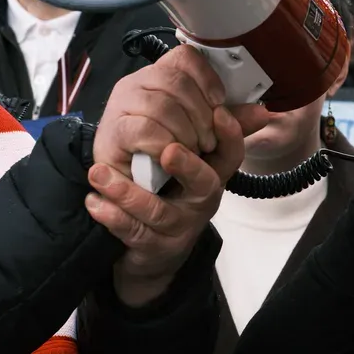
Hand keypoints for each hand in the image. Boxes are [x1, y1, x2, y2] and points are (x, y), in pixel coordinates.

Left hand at [87, 104, 244, 306]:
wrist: (154, 247)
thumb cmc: (173, 191)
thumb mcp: (194, 159)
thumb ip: (210, 127)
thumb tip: (259, 106)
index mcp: (213, 173)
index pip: (231, 154)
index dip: (230, 135)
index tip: (218, 113)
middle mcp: (202, 199)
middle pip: (205, 183)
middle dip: (188, 166)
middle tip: (167, 150)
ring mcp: (179, 226)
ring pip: (159, 212)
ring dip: (129, 193)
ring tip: (99, 174)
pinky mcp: (153, 246)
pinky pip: (133, 232)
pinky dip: (113, 218)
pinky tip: (94, 202)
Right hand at [93, 45, 224, 178]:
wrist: (137, 189)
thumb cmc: (171, 158)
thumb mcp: (210, 140)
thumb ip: (232, 125)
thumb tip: (262, 113)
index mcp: (162, 76)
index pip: (185, 57)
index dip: (207, 78)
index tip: (219, 104)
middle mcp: (138, 83)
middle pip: (178, 82)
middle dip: (201, 116)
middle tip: (207, 142)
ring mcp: (121, 105)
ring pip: (163, 105)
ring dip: (185, 134)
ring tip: (190, 151)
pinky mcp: (113, 131)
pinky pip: (145, 128)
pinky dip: (165, 145)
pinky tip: (169, 156)